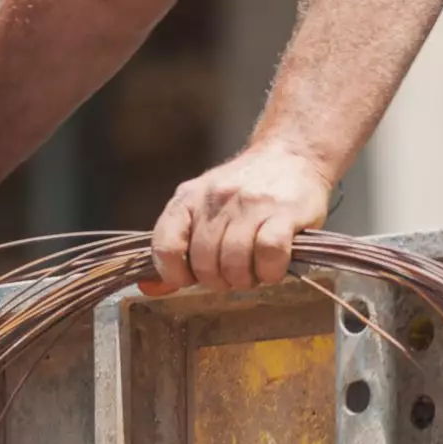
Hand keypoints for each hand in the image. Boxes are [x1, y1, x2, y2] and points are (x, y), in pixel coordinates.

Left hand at [147, 143, 332, 295]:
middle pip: (204, 262)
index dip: (175, 274)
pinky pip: (269, 253)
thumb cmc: (242, 189)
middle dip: (218, 282)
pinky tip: (272, 269)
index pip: (165, 246)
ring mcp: (250, 203)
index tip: (192, 279)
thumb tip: (152, 289)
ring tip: (252, 273)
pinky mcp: (283, 211)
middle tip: (231, 277)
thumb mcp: (203, 206)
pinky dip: (269, 271)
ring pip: (234, 261)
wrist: (290, 154)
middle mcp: (215, 198)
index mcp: (188, 197)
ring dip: (243, 280)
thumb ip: (179, 245)